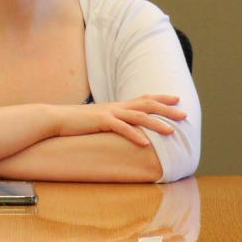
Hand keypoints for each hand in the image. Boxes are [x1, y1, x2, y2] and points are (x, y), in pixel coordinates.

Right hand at [50, 95, 186, 146]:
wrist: (58, 118)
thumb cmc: (79, 122)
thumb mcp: (101, 120)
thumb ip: (115, 121)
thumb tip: (127, 127)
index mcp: (119, 105)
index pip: (144, 98)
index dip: (162, 98)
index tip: (177, 99)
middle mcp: (118, 106)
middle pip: (148, 105)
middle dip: (167, 110)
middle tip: (184, 115)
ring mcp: (110, 113)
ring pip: (138, 116)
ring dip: (156, 124)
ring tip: (171, 132)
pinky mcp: (101, 121)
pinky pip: (121, 128)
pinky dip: (134, 135)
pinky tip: (145, 143)